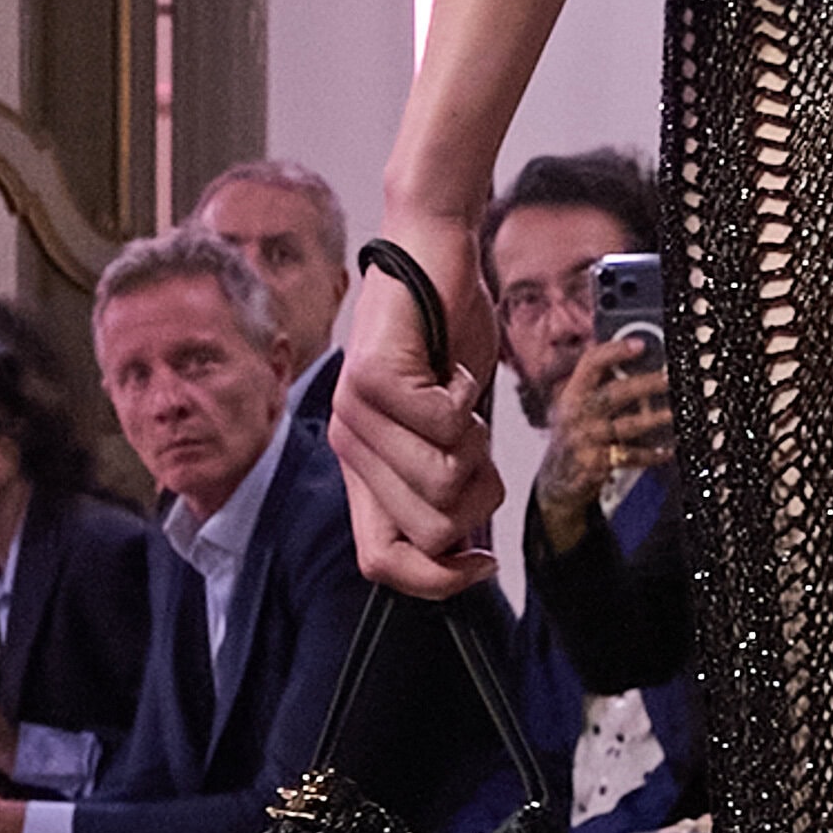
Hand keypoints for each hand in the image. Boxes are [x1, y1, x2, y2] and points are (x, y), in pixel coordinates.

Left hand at [330, 215, 503, 598]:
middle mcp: (350, 449)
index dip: (437, 579)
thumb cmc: (446, 340)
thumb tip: (468, 552)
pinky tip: (456, 371)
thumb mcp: (451, 433)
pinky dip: (471, 398)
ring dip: (477, 445)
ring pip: (442, 482)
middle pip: (430, 530)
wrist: (432, 254)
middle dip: (477, 497)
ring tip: (461, 402)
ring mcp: (354, 414)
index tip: (483, 560)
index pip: (381, 562)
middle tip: (476, 445)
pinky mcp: (371, 378)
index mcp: (365, 472)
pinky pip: (446, 425)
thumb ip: (448, 487)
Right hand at [536, 338, 674, 554]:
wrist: (556, 481)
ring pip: (626, 426)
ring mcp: (585, 440)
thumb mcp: (575, 408)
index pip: (590, 363)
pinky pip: (629, 457)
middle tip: (670, 377)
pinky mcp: (595, 464)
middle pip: (614, 394)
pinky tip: (667, 450)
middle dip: (645, 384)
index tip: (640, 345)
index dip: (614, 350)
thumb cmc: (575, 436)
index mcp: (572, 394)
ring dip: (654, 419)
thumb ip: (598, 386)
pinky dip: (650, 455)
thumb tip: (639, 361)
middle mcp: (576, 414)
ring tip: (675, 413)